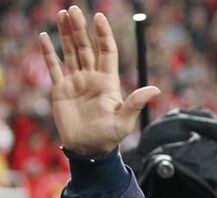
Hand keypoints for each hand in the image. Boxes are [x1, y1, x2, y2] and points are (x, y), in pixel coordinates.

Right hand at [39, 7, 159, 155]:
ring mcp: (76, 82)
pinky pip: (54, 67)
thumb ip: (135, 103)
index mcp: (108, 81)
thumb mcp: (124, 120)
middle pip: (86, 47)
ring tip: (62, 14)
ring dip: (66, 34)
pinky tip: (44, 37)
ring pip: (70, 52)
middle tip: (74, 9)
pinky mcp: (61, 89)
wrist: (89, 149)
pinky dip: (48, 52)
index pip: (106, 51)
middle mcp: (92, 78)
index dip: (103, 34)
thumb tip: (155, 89)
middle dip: (80, 29)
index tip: (99, 17)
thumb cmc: (109, 136)